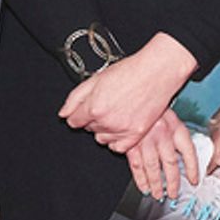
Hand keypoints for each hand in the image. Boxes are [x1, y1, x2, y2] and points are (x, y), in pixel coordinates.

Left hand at [59, 33, 196, 152]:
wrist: (156, 72)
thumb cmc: (130, 72)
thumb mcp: (96, 79)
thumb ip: (75, 98)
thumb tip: (63, 113)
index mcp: (94, 107)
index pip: (74, 121)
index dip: (79, 114)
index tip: (86, 110)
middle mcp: (106, 121)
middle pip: (89, 129)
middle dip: (94, 119)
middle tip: (108, 105)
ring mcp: (122, 129)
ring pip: (102, 139)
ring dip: (105, 130)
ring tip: (117, 114)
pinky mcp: (137, 135)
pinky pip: (119, 148)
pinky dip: (118, 140)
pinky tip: (122, 127)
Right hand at [124, 111, 198, 197]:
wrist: (134, 94)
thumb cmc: (154, 107)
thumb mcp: (171, 116)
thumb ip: (178, 135)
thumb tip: (187, 158)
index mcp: (175, 127)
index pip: (189, 151)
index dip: (193, 169)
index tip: (194, 180)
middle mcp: (162, 134)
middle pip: (170, 163)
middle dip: (173, 182)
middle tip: (174, 193)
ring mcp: (145, 140)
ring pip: (152, 168)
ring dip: (156, 184)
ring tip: (159, 194)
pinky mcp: (130, 143)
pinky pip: (136, 165)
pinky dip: (140, 179)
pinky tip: (144, 187)